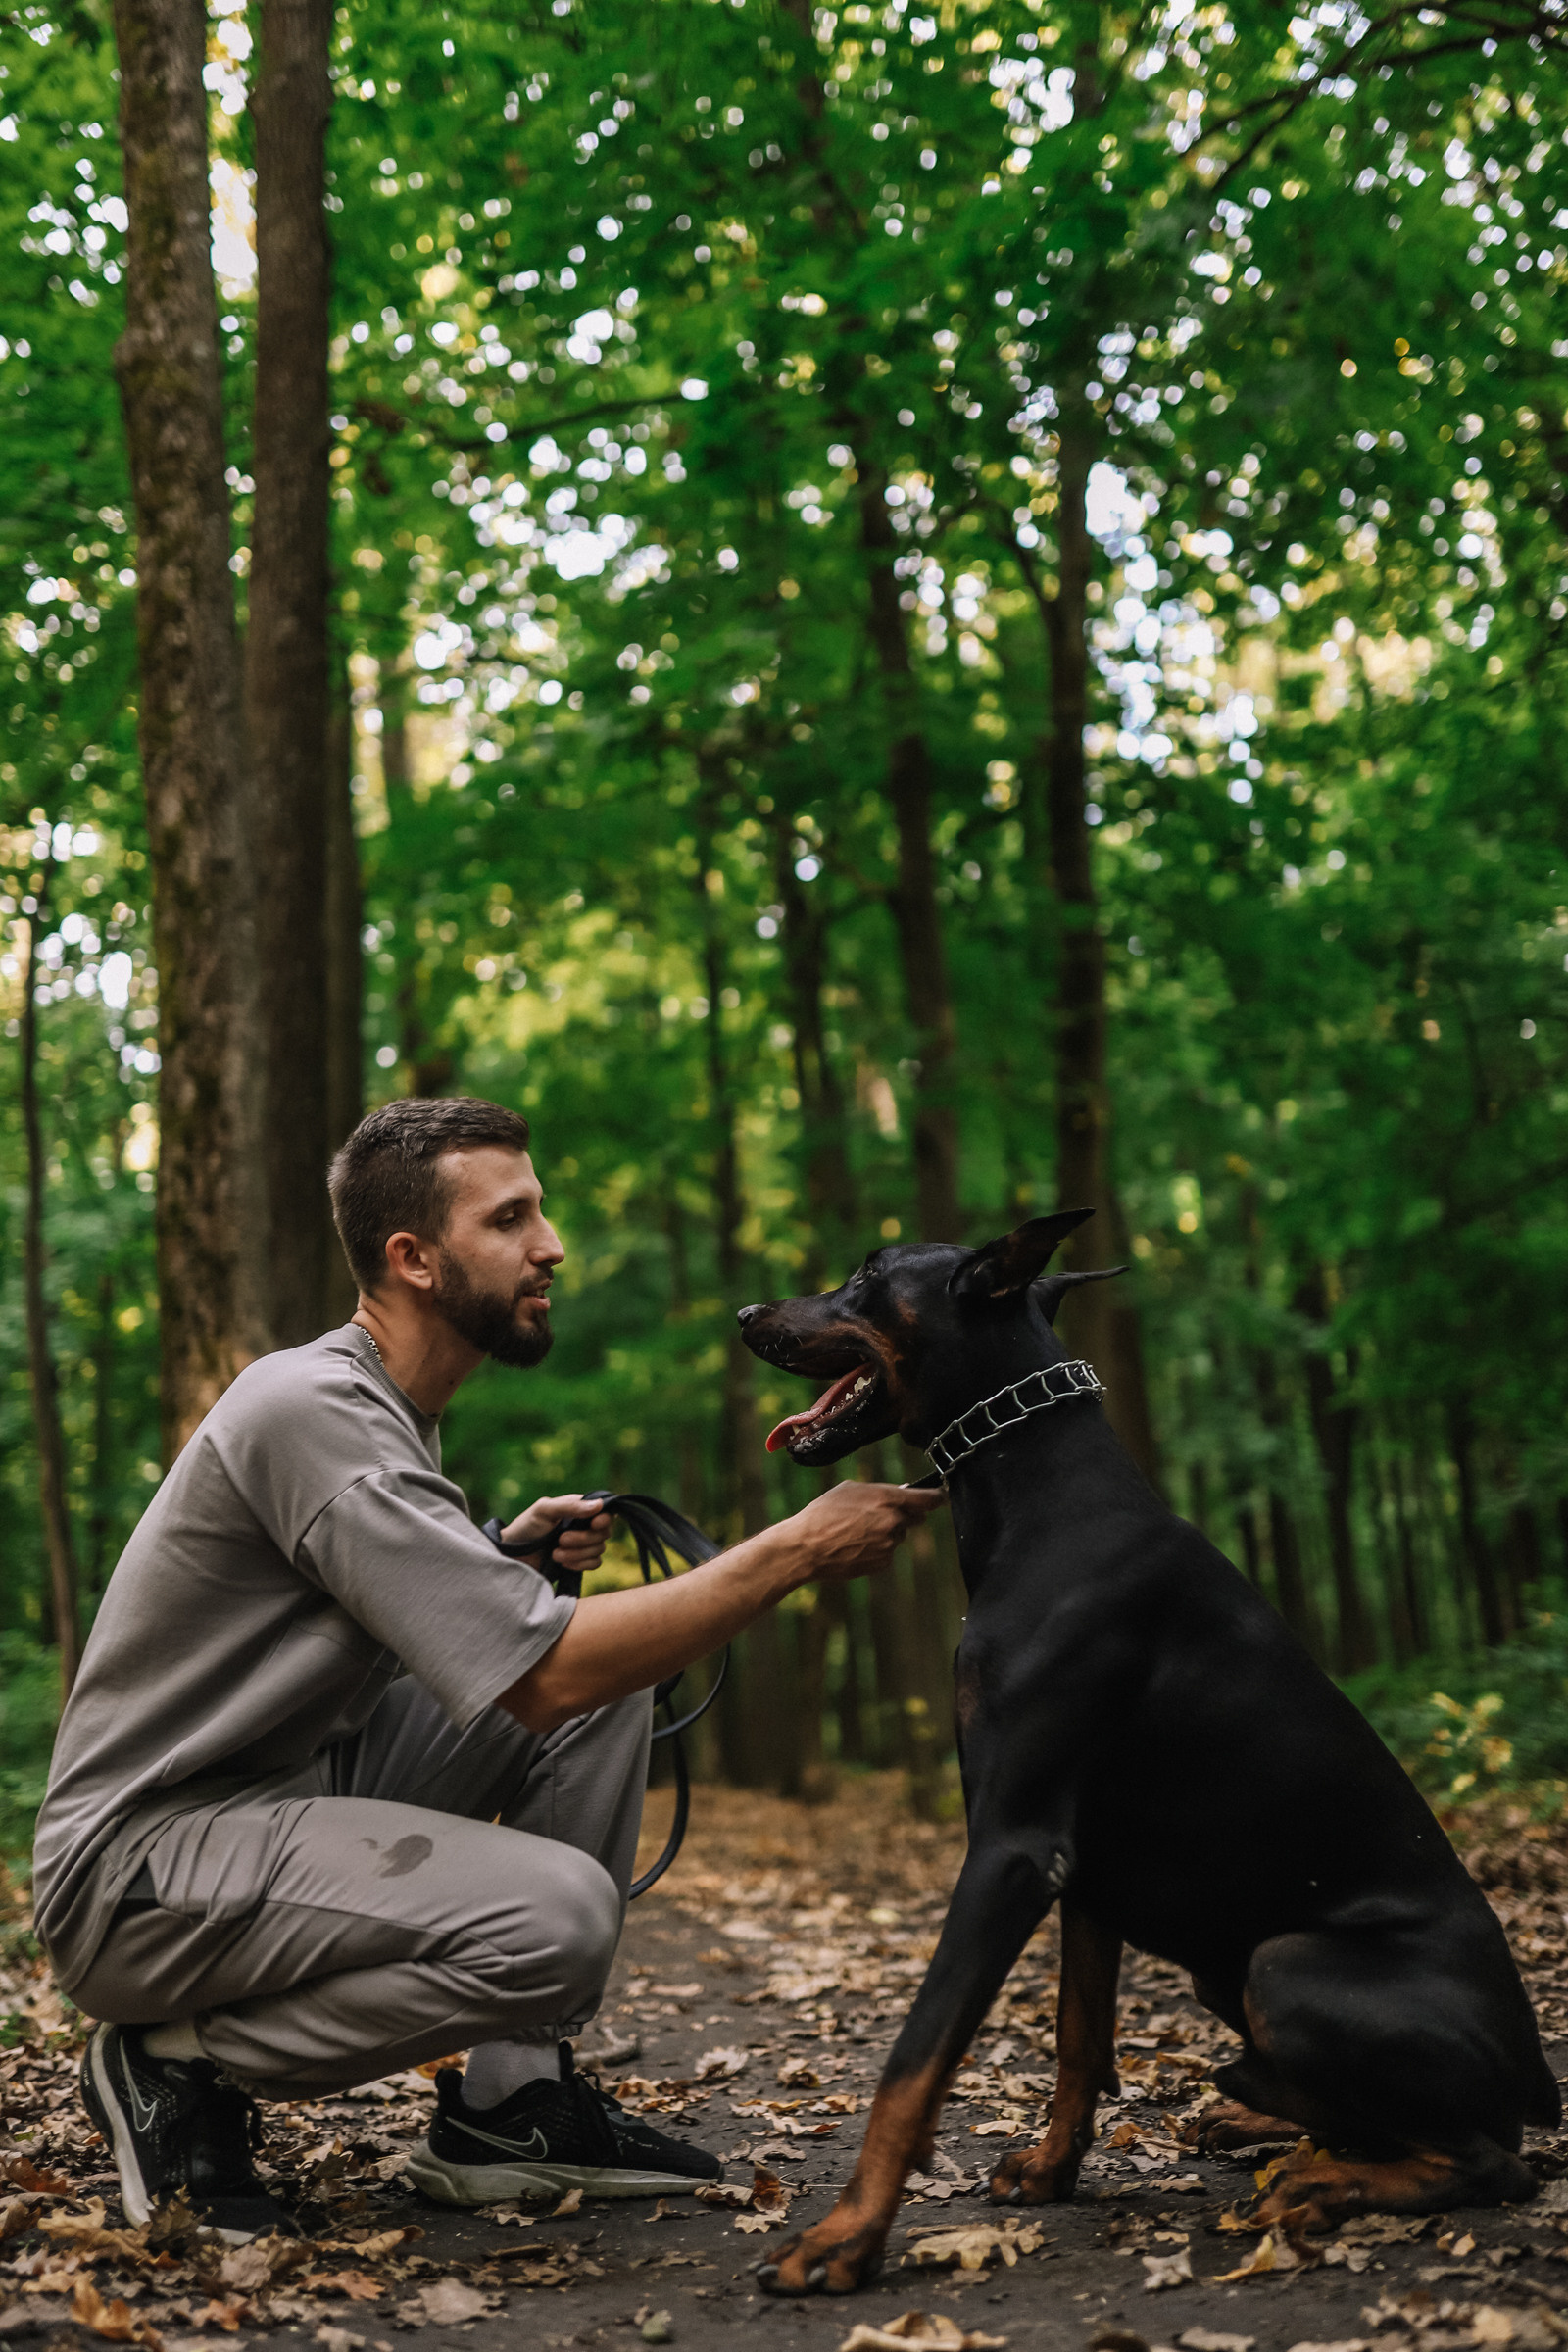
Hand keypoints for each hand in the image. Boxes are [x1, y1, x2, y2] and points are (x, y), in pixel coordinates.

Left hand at [500, 1493, 613, 1577]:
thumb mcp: (544, 1510)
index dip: (603, 1519)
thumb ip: (570, 1506)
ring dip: (578, 1554)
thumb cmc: (525, 1528)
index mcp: (577, 1508)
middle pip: (603, 1532)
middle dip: (583, 1539)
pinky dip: (580, 1564)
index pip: (605, 1511)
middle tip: (560, 1540)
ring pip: (599, 1549)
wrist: (513, 1557)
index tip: (594, 1524)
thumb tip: (598, 1506)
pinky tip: (563, 1564)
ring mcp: (582, 1544)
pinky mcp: (579, 1561)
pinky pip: (595, 1563)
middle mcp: (583, 1525)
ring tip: (555, 1554)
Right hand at [787, 1479, 946, 1582]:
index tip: (940, 1498)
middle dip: (905, 1515)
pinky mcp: (883, 1562)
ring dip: (887, 1532)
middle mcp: (894, 1522)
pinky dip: (877, 1548)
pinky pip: (887, 1552)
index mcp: (887, 1499)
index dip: (936, 1498)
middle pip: (916, 1518)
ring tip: (856, 1531)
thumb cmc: (824, 1513)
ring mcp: (890, 1545)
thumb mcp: (850, 1489)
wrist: (807, 1547)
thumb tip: (901, 1493)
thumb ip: (879, 1490)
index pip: (928, 1499)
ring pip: (898, 1535)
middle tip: (880, 1514)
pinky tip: (855, 1545)